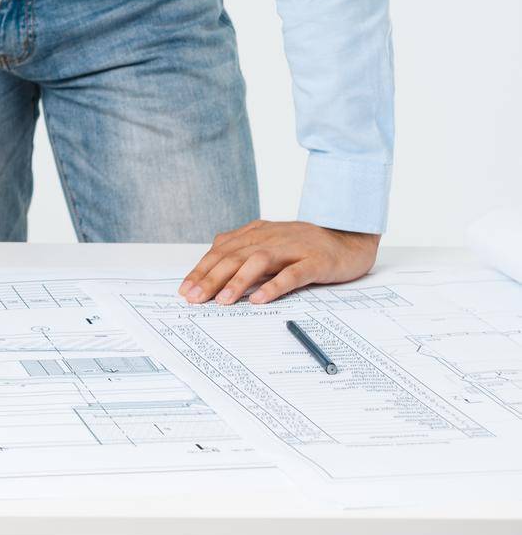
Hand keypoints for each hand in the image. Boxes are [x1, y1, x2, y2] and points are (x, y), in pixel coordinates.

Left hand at [178, 219, 379, 305]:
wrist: (349, 236)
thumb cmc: (307, 245)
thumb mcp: (272, 243)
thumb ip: (246, 250)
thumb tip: (215, 267)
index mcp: (258, 234)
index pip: (222, 250)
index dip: (202, 269)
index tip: (185, 289)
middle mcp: (271, 238)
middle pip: (235, 256)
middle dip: (211, 277)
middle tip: (194, 298)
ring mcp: (293, 249)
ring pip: (259, 262)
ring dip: (238, 281)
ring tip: (222, 301)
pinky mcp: (314, 262)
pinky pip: (292, 274)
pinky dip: (274, 286)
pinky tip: (260, 300)